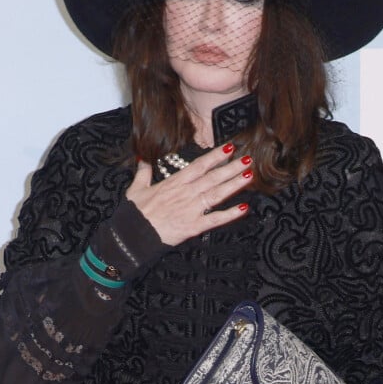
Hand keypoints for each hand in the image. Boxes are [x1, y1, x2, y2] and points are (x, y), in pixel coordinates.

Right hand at [125, 145, 251, 245]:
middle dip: (231, 168)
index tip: (229, 148)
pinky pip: (214, 219)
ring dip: (234, 185)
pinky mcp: (193, 226)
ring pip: (217, 194)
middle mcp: (186, 194)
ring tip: (249, 176)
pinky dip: (230, 214)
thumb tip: (142, 157)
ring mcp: (191, 210)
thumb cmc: (134, 214)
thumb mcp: (136, 188)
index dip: (215, 156)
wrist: (133, 235)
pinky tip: (243, 208)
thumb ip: (143, 172)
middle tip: (248, 159)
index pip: (199, 166)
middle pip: (213, 178)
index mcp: (174, 183)